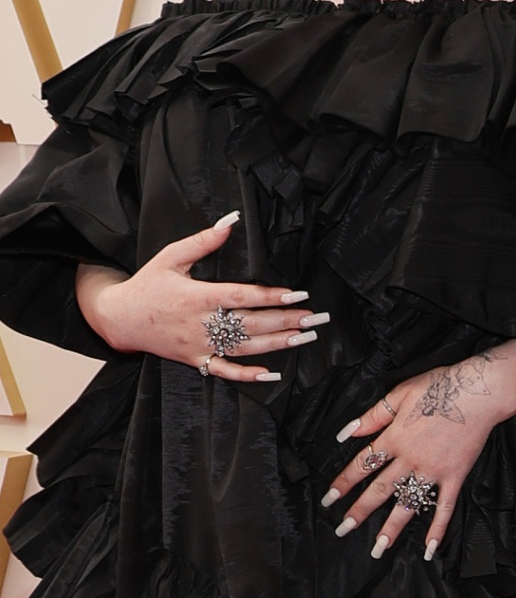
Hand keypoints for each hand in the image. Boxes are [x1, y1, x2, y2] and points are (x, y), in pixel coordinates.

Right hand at [75, 211, 329, 381]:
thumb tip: (230, 221)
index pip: (241, 297)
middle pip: (250, 324)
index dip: (270, 296)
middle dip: (285, 321)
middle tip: (315, 318)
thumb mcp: (171, 257)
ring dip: (277, 344)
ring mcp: (199, 346)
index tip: (297, 294)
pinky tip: (272, 374)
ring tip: (305, 338)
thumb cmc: (148, 284)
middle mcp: (201, 324)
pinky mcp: (196, 361)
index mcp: (197, 297)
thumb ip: (203, 241)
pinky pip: (225, 372)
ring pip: (244, 348)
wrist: (119, 319)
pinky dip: (248, 375)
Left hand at [322, 353, 504, 560]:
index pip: (363, 464)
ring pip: (408, 504)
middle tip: (343, 530)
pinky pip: (444, 507)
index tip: (330, 498)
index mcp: (394, 438)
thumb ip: (373, 416)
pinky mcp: (454, 476)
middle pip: (380, 489)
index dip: (344, 481)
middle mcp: (410, 459)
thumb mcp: (400, 393)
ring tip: (378, 548)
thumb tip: (347, 433)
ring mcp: (433, 471)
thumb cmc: (439, 386)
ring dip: (391, 528)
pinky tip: (429, 548)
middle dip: (360, 511)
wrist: (477, 393)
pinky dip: (437, 529)